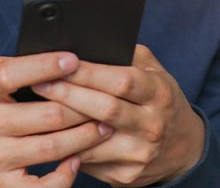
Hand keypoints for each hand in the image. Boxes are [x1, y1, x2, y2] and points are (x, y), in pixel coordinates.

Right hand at [0, 52, 114, 187]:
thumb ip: (7, 68)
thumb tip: (50, 54)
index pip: (12, 74)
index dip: (45, 65)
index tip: (73, 59)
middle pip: (48, 114)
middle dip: (84, 106)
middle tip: (108, 100)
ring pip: (54, 147)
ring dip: (86, 137)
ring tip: (105, 127)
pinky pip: (45, 185)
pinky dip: (67, 174)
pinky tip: (77, 160)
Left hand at [31, 45, 204, 186]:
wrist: (182, 147)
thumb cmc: (159, 100)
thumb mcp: (154, 72)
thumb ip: (127, 57)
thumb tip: (89, 45)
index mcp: (159, 93)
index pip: (121, 80)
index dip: (89, 72)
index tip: (61, 63)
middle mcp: (153, 124)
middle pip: (105, 109)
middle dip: (68, 95)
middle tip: (39, 83)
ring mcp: (140, 153)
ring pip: (92, 140)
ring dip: (62, 126)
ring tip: (37, 110)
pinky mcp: (126, 174)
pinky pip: (89, 161)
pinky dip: (68, 148)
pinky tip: (51, 135)